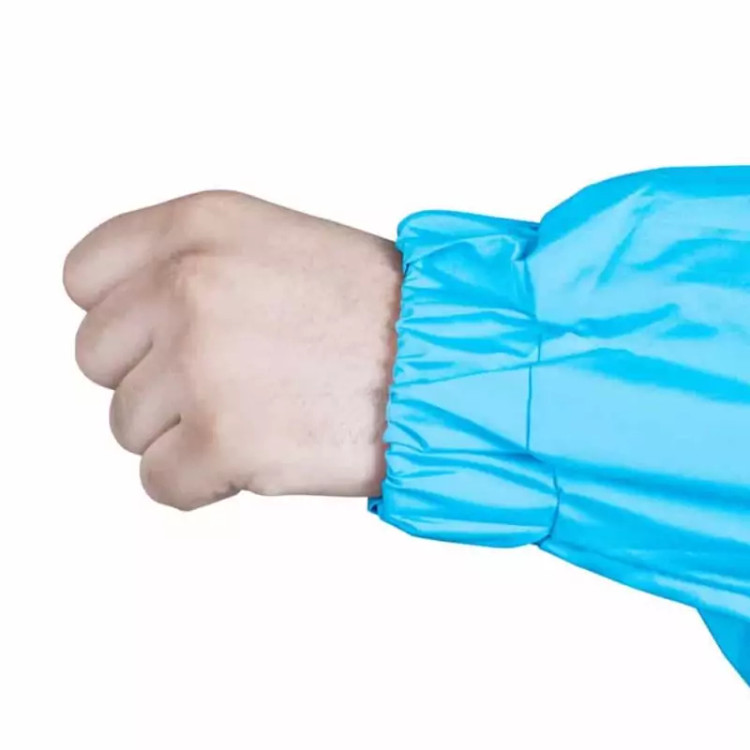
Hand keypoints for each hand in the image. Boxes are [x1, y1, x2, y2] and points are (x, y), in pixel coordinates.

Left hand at [64, 191, 400, 508]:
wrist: (456, 363)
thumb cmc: (382, 312)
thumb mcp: (278, 246)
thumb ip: (192, 269)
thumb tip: (130, 323)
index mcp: (199, 225)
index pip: (85, 277)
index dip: (121, 319)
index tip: (155, 340)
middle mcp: (188, 285)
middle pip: (99, 358)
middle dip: (154, 381)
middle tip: (228, 384)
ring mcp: (202, 364)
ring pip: (128, 426)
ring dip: (186, 432)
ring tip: (264, 413)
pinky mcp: (223, 440)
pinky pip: (159, 481)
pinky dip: (202, 481)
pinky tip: (261, 454)